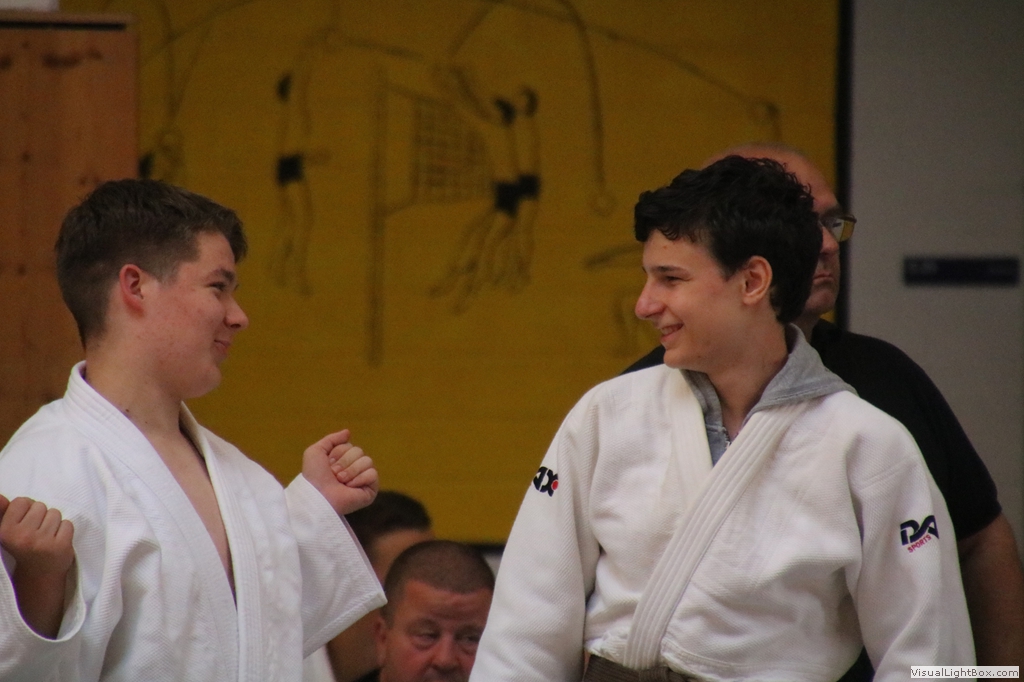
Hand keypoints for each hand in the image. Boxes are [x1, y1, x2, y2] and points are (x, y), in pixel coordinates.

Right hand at [0, 494, 75, 637]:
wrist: (38, 579)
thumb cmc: (22, 550)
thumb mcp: (7, 533)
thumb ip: (3, 513)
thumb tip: (0, 496)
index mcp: (5, 532)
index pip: (22, 501)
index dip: (26, 509)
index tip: (24, 522)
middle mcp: (23, 537)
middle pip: (40, 506)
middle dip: (40, 516)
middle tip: (36, 532)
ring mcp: (43, 542)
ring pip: (55, 513)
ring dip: (53, 523)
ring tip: (46, 537)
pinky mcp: (61, 546)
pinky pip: (68, 524)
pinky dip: (65, 530)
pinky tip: (56, 542)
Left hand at [303, 430, 378, 515]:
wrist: (317, 496)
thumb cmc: (314, 477)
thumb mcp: (315, 452)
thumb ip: (331, 439)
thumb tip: (348, 432)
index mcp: (342, 461)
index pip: (349, 446)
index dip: (337, 453)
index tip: (327, 465)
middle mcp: (354, 469)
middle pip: (359, 451)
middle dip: (344, 462)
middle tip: (334, 475)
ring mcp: (363, 479)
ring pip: (367, 461)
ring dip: (350, 471)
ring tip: (341, 482)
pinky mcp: (370, 490)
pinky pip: (373, 474)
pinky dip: (359, 479)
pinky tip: (350, 487)